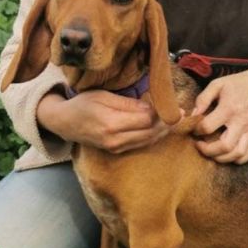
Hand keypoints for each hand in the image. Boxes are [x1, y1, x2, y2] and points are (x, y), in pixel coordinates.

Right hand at [37, 89, 169, 152]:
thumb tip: (150, 107)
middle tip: (182, 113)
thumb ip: (128, 103)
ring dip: (163, 131)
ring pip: (147, 140)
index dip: (161, 113)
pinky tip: (161, 128)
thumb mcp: (103, 96)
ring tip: (176, 120)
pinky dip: (153, 136)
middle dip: (167, 123)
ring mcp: (116, 147)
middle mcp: (115, 139)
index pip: (146, 120)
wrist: (65, 123)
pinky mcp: (117, 151)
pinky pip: (140, 144)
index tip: (173, 105)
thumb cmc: (83, 104)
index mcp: (111, 123)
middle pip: (150, 132)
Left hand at [193, 67, 247, 163]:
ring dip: (222, 158)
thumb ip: (203, 99)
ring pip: (237, 154)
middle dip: (208, 151)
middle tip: (199, 145)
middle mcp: (240, 123)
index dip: (197, 130)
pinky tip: (228, 155)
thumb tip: (193, 114)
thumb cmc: (237, 84)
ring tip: (211, 152)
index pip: (209, 126)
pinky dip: (238, 159)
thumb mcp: (218, 84)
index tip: (193, 128)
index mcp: (229, 109)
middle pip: (225, 146)